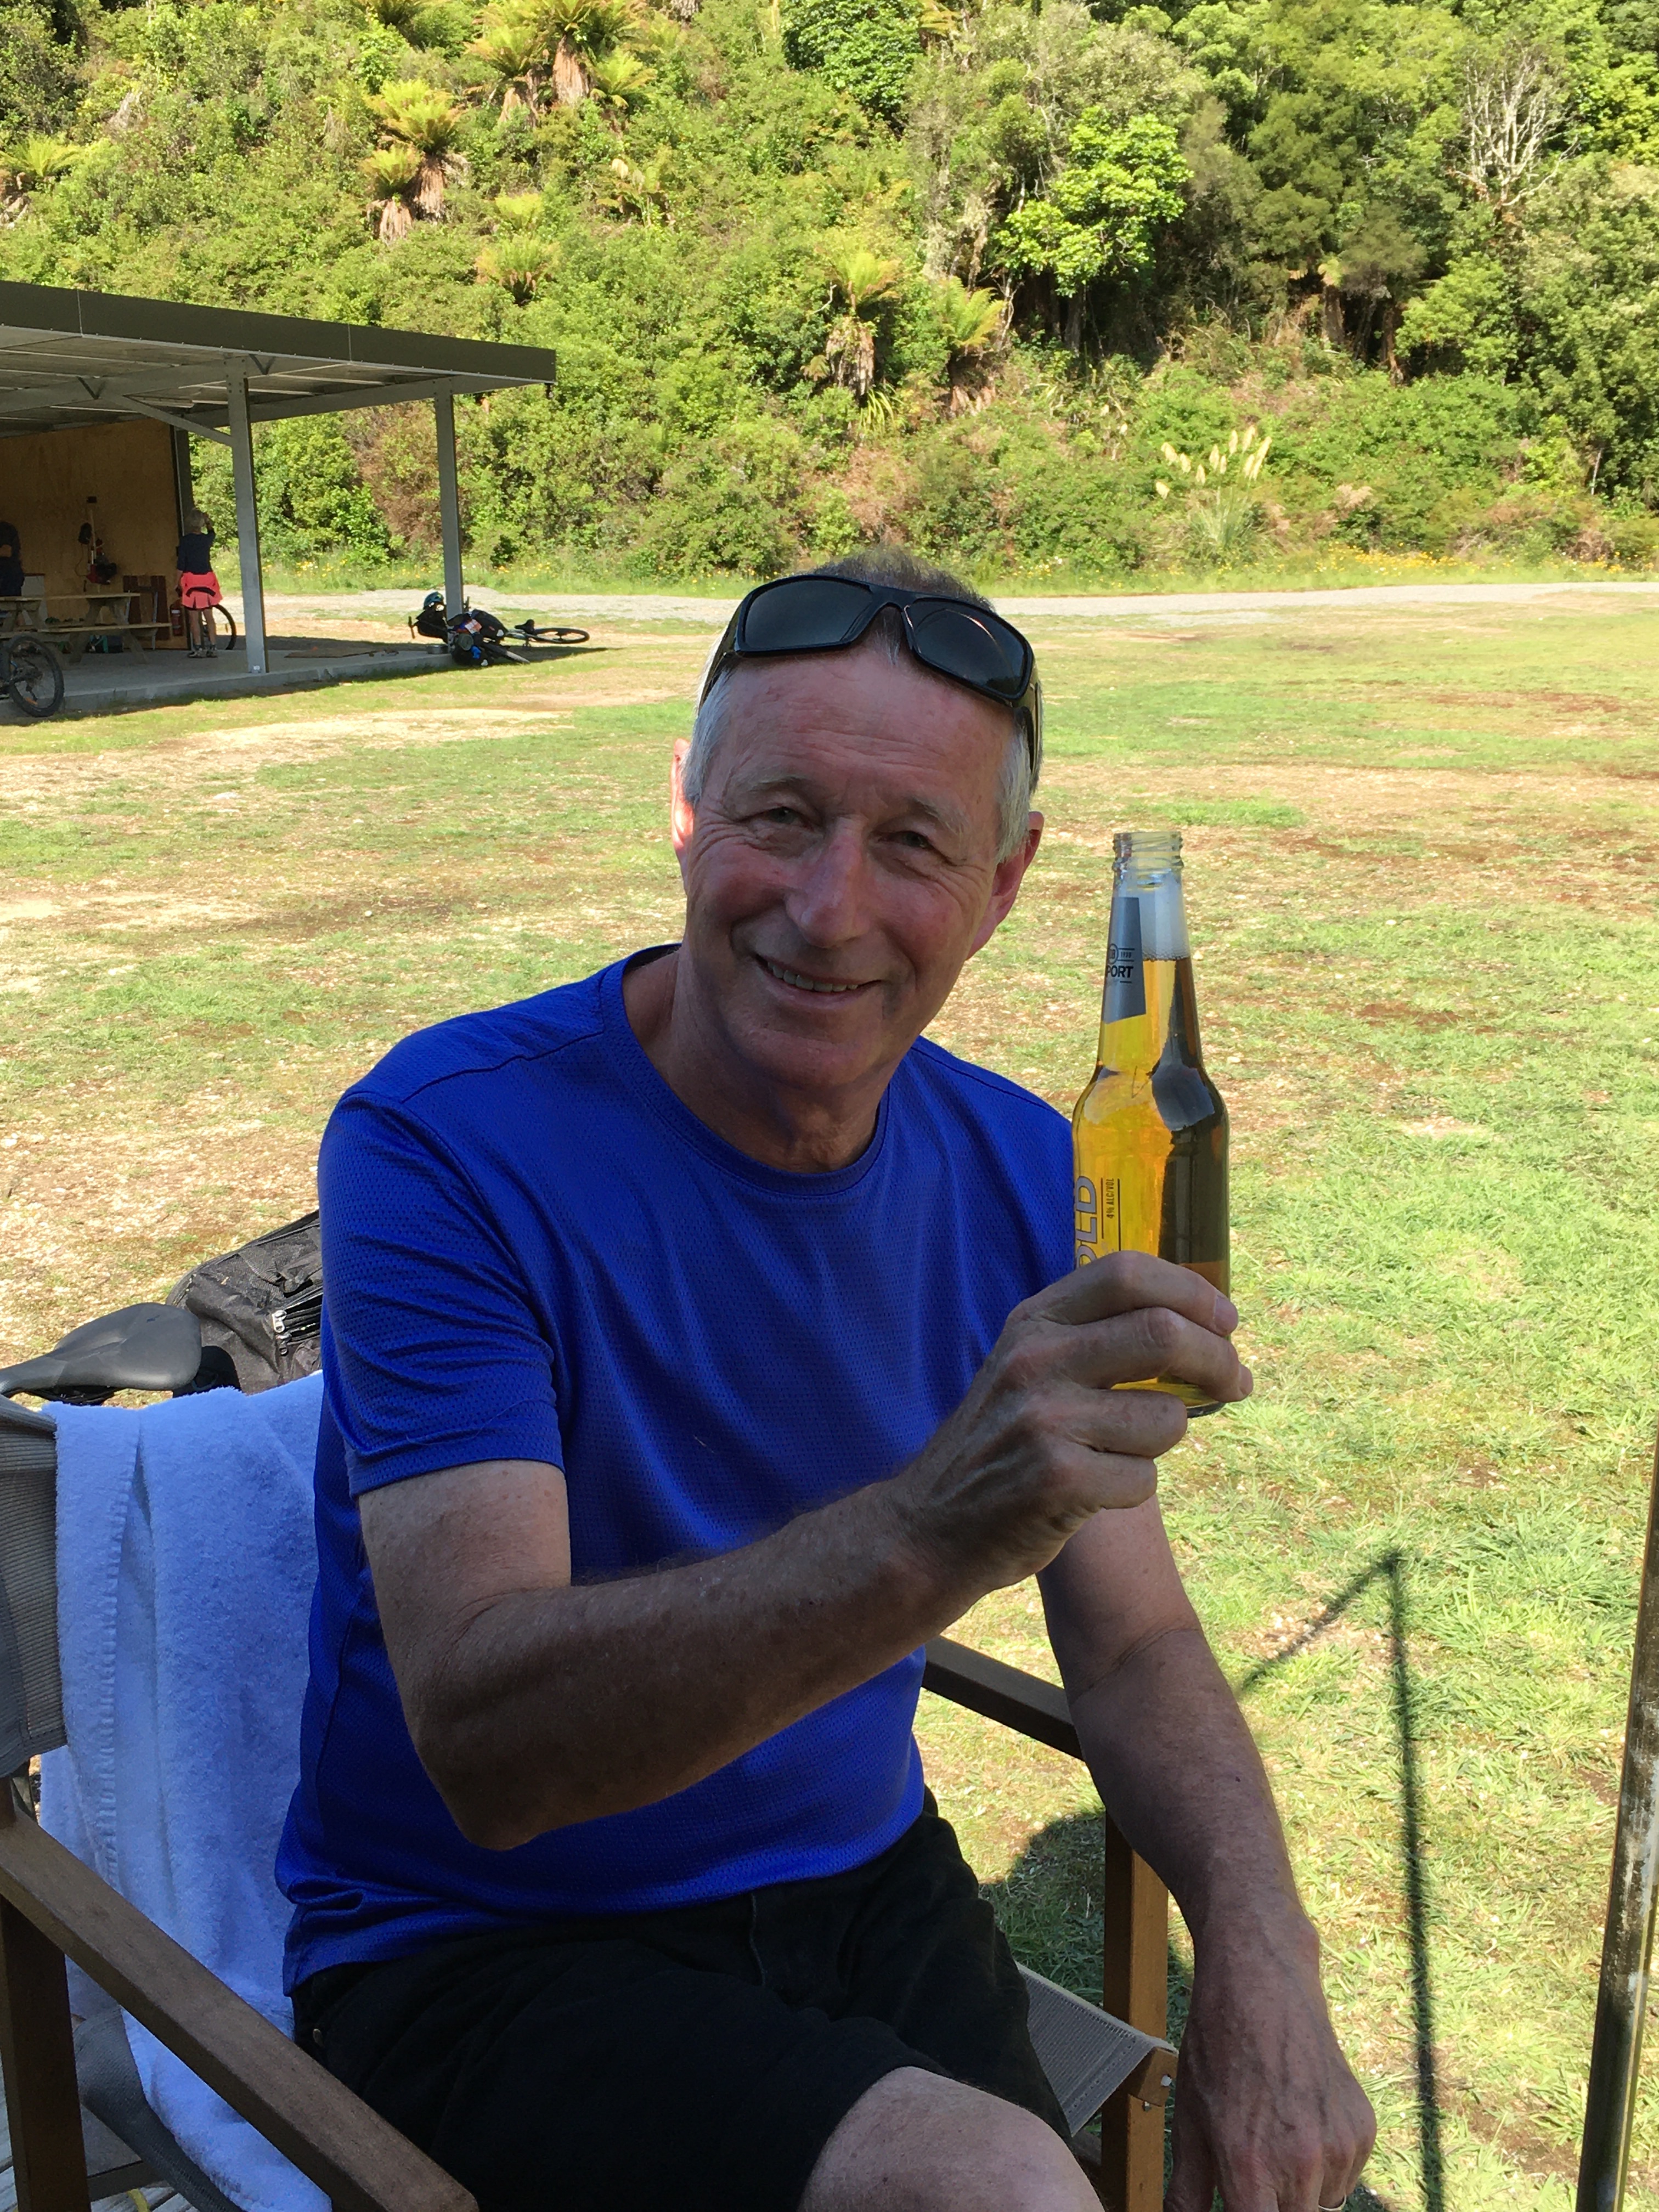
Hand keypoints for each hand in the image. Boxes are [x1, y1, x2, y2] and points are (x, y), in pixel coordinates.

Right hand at [891, 1252, 1251, 1591]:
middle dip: (1218, 1360)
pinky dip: (1135, 1489)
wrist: (931, 1529)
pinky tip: (1095, 1492)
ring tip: (1123, 1453)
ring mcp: (1043, 1418)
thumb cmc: (1002, 1446)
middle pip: (1163, 1333)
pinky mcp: (1056, 1479)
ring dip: (1164, 1441)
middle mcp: (1035, 1360)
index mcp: (1033, 1323)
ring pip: (1166, 1419)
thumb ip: (1093, 1337)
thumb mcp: (1029, 1369)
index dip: (1192, 1291)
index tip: (1225, 1320)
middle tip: (1236, 1383)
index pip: (1126, 1272)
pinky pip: (1144, 1479)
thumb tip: (1201, 1323)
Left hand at [1167, 1916, 1375, 2211]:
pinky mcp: (1363, 2129)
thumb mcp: (1188, 2119)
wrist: (1263, 1983)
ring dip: (1300, 2193)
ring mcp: (1338, 2146)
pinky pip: (1345, 2177)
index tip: (1241, 2203)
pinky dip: (1326, 2167)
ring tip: (1275, 2139)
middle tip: (1254, 2173)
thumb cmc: (1218, 2047)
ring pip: (1321, 2206)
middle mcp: (1300, 2162)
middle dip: (1271, 2207)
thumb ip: (1187, 2191)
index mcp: (1250, 2165)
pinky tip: (1301, 2123)